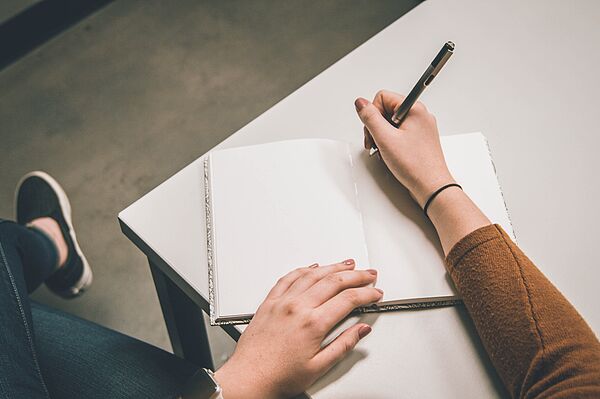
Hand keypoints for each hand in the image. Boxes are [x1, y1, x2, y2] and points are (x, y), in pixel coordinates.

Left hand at [214, 260, 382, 398]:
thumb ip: (343, 345)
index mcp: (312, 323)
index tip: (375, 293)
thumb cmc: (278, 376)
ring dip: (333, 267)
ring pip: (312, 274)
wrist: (248, 377)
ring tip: (347, 264)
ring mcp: (282, 302)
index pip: (347, 299)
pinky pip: (288, 278)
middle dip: (356, 276)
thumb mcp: (319, 367)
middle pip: (333, 281)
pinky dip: (304, 269)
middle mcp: (297, 307)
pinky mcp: (269, 302)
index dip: (366, 294)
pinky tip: (313, 267)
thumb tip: (360, 330)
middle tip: (368, 274)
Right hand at [354, 90, 454, 207]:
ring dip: (382, 136)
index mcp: (414, 109)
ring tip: (384, 150)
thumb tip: (360, 103)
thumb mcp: (385, 138)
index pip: (383, 97)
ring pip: (391, 123)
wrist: (431, 187)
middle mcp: (419, 115)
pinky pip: (399, 134)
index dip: (373, 113)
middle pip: (386, 110)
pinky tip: (390, 154)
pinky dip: (391, 143)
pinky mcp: (419, 139)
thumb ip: (370, 118)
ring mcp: (420, 128)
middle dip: (376, 126)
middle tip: (376, 142)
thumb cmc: (415, 165)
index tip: (374, 130)